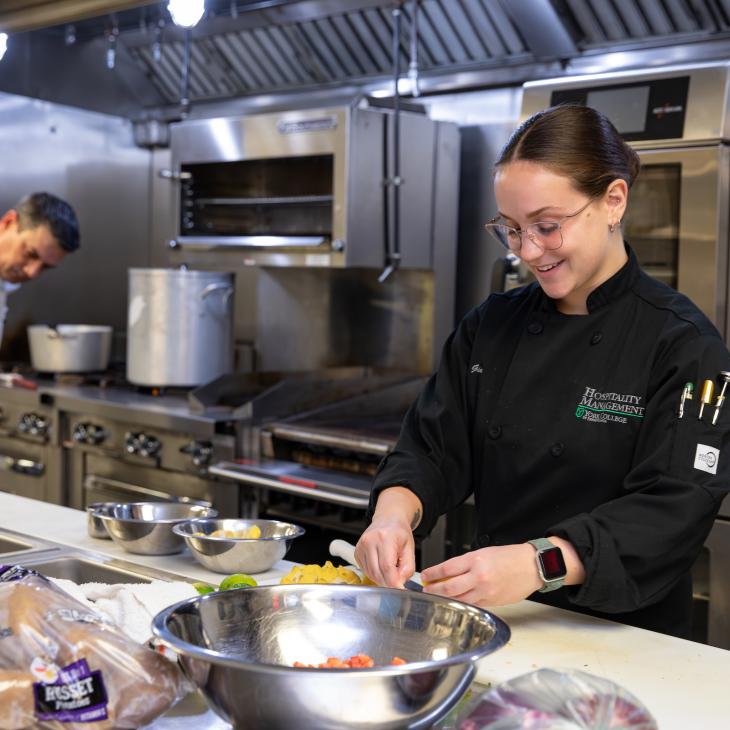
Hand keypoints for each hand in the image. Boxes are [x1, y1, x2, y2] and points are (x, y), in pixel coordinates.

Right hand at [355, 516, 415, 588]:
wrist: (387, 520)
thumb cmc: (399, 532)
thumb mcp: (410, 548)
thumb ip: (407, 567)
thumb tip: (400, 583)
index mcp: (385, 538)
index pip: (387, 567)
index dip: (393, 582)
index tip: (400, 589)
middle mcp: (370, 541)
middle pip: (377, 572)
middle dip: (388, 582)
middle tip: (397, 580)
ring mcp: (361, 546)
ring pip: (370, 574)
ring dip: (381, 578)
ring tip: (390, 569)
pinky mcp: (357, 552)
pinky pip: (365, 571)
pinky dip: (375, 574)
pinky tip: (381, 566)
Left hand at [420, 544, 542, 606]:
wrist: (532, 566)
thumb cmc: (509, 557)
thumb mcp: (484, 552)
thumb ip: (466, 563)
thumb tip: (447, 573)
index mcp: (476, 560)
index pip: (447, 568)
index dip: (432, 573)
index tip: (424, 575)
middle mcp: (479, 576)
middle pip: (449, 587)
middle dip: (434, 589)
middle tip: (426, 589)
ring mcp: (486, 591)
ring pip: (459, 599)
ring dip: (445, 599)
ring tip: (436, 597)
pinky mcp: (492, 602)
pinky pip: (472, 604)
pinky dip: (461, 603)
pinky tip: (454, 602)